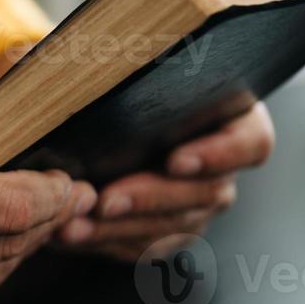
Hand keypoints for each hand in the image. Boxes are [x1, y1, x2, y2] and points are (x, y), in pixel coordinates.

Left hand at [0, 44, 273, 261]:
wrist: (91, 114)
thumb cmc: (110, 78)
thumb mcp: (104, 59)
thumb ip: (96, 58)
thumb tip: (52, 58)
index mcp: (232, 114)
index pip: (252, 141)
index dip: (221, 154)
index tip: (176, 159)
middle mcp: (223, 164)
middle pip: (207, 193)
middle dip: (151, 198)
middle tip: (106, 200)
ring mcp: (197, 203)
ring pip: (172, 227)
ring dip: (119, 228)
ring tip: (71, 223)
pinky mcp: (166, 230)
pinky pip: (143, 246)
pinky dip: (104, 242)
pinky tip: (68, 234)